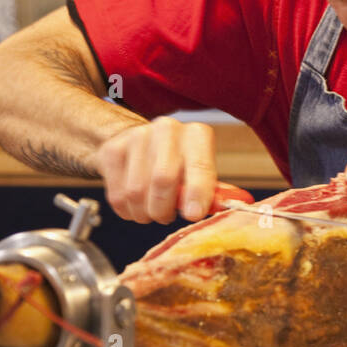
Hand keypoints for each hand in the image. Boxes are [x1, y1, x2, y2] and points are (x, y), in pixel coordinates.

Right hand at [96, 116, 252, 223]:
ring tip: (152, 210)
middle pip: (163, 179)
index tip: (194, 215)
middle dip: (165, 209)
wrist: (139, 145)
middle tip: (167, 216)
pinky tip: (135, 205)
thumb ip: (213, 193)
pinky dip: (128, 211)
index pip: (200, 166)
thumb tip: (233, 206)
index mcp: (197, 134)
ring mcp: (137, 137)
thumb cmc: (178, 165)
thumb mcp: (201, 174)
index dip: (197, 193)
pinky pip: (118, 195)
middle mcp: (167, 129)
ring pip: (137, 192)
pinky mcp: (112, 151)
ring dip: (145, 213)